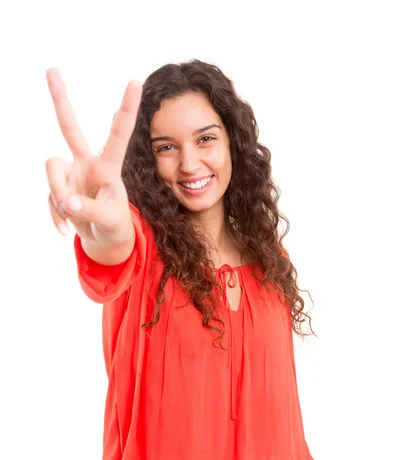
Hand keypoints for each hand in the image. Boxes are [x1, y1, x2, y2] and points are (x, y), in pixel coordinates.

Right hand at [45, 68, 141, 244]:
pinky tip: (64, 229)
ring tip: (72, 214)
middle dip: (60, 100)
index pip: (118, 135)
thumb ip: (88, 209)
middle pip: (69, 128)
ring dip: (58, 195)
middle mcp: (87, 164)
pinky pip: (50, 197)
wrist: (104, 239)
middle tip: (51, 69)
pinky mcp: (58, 188)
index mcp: (108, 166)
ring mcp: (70, 175)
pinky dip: (56, 215)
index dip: (126, 110)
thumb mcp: (109, 218)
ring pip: (52, 172)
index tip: (136, 81)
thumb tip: (65, 202)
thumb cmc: (115, 224)